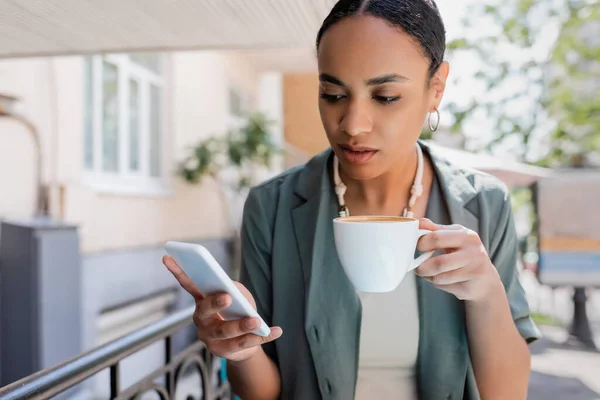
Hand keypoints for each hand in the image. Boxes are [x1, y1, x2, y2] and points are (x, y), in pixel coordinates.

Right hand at [162, 255, 282, 361]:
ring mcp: (211, 338)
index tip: (167, 256)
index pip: (188, 284)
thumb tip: (233, 290)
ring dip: (241, 326)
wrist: (244, 343)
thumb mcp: (238, 295)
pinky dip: (264, 336)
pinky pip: (245, 344)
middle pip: (205, 311)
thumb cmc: (238, 312)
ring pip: (225, 332)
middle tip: (227, 297)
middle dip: (215, 303)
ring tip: (257, 321)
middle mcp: (202, 320)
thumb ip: (234, 289)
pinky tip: (277, 330)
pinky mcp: (226, 352)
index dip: (177, 271)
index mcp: (202, 301)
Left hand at [414, 219, 501, 301]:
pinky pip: (443, 285)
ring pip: (439, 276)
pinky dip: (435, 283)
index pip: (437, 237)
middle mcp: (473, 253)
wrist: (486, 280)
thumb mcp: (454, 237)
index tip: (419, 247)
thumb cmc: (466, 255)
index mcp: (467, 236)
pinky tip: (440, 279)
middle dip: (422, 266)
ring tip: (427, 272)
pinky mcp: (469, 287)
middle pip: (439, 262)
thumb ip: (436, 230)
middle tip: (418, 266)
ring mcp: (473, 271)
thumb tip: (420, 222)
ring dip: (427, 276)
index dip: (422, 243)